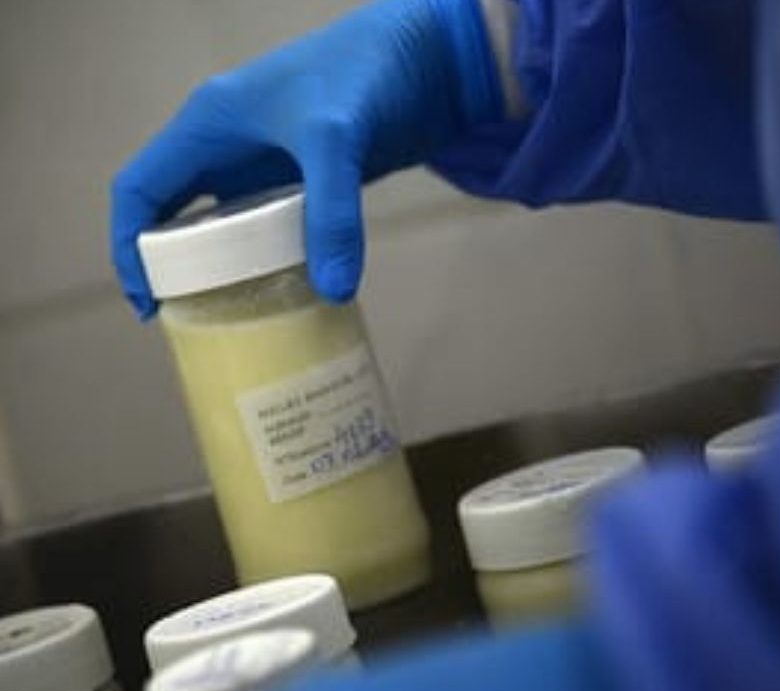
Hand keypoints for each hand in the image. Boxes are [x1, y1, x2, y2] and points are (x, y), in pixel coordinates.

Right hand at [112, 0, 501, 317]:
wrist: (430, 59)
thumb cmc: (368, 73)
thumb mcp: (338, 138)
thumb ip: (333, 211)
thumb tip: (333, 290)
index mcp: (209, 126)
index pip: (140, 189)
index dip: (128, 247)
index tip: (148, 304)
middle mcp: (229, 146)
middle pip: (176, 215)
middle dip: (175, 270)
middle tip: (194, 322)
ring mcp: (269, 166)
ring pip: (228, 227)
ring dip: (228, 271)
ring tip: (239, 320)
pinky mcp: (307, 183)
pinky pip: (274, 231)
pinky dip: (275, 263)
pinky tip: (291, 293)